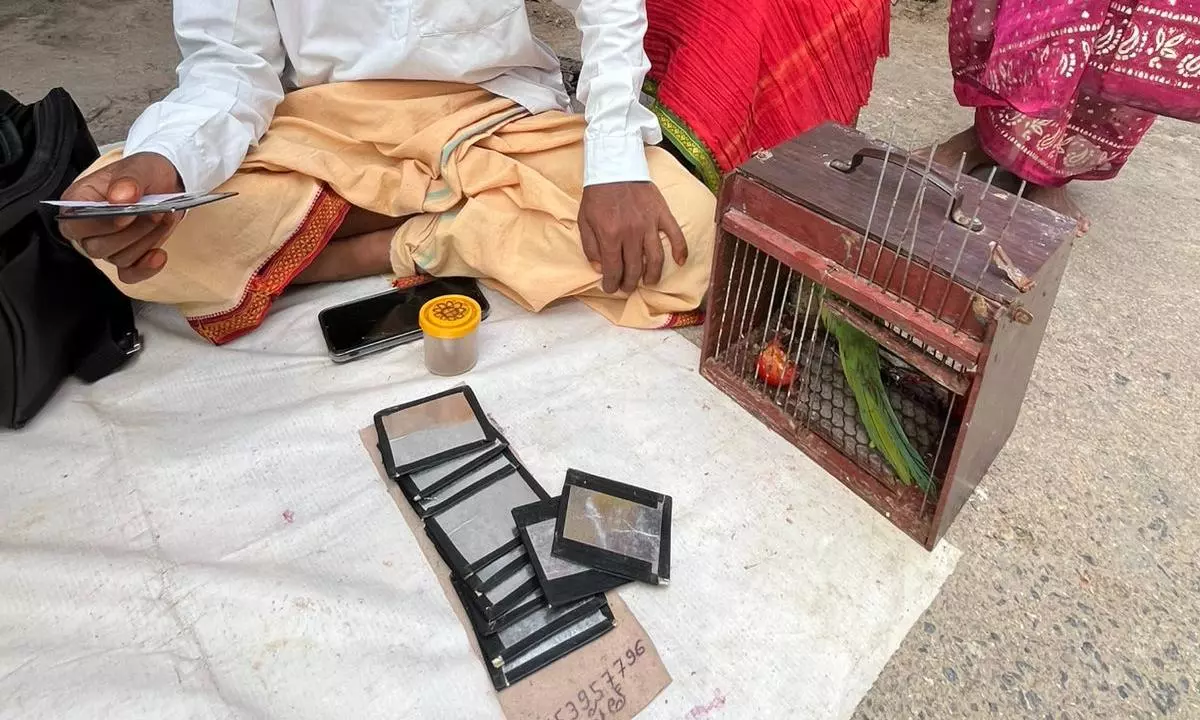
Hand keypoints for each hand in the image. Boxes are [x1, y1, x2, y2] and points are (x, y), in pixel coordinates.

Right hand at [58, 152, 184, 283]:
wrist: (165, 184)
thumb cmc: (143, 173)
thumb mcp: (138, 167)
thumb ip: (127, 180)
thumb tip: (120, 198)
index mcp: (77, 202)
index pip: (74, 225)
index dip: (101, 224)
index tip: (129, 213)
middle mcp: (86, 228)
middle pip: (97, 247)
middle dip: (131, 232)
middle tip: (154, 212)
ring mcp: (106, 244)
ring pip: (119, 258)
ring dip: (145, 241)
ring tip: (161, 218)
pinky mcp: (126, 257)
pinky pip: (129, 274)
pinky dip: (145, 268)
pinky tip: (159, 255)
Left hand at [578, 182, 687, 293]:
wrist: (614, 166)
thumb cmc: (597, 194)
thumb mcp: (584, 220)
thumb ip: (590, 246)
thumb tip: (599, 268)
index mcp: (609, 235)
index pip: (613, 269)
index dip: (611, 284)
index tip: (610, 288)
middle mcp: (631, 233)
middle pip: (634, 268)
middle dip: (629, 283)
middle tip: (626, 287)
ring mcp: (649, 224)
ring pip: (655, 259)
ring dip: (652, 275)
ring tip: (648, 282)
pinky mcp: (662, 214)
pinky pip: (675, 235)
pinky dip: (680, 250)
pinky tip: (680, 262)